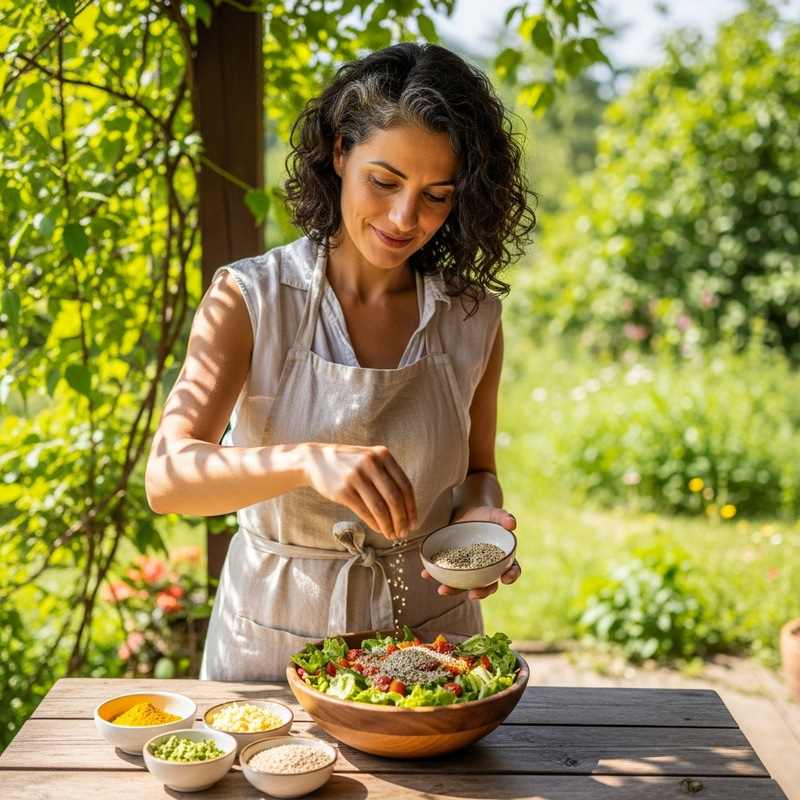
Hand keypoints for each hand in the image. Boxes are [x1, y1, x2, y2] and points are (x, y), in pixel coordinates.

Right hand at [302, 443, 417, 539]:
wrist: (314, 460)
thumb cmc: (347, 463)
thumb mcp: (369, 458)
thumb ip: (387, 474)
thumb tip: (405, 506)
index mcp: (382, 455)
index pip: (405, 485)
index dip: (412, 507)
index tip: (414, 522)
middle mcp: (371, 463)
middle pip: (394, 498)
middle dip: (402, 519)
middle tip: (404, 532)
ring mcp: (356, 476)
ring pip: (380, 507)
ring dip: (389, 525)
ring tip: (392, 535)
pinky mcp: (343, 490)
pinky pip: (364, 511)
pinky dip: (375, 524)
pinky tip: (379, 529)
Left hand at [421, 507, 520, 598]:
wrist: (468, 513)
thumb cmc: (486, 516)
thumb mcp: (495, 514)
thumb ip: (504, 517)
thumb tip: (512, 524)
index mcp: (502, 559)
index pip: (511, 570)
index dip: (511, 577)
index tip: (505, 579)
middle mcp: (488, 569)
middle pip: (488, 585)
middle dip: (481, 592)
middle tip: (472, 594)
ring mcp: (471, 570)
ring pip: (465, 584)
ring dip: (454, 590)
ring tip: (442, 590)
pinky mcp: (456, 566)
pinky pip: (448, 574)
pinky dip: (436, 575)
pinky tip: (426, 574)